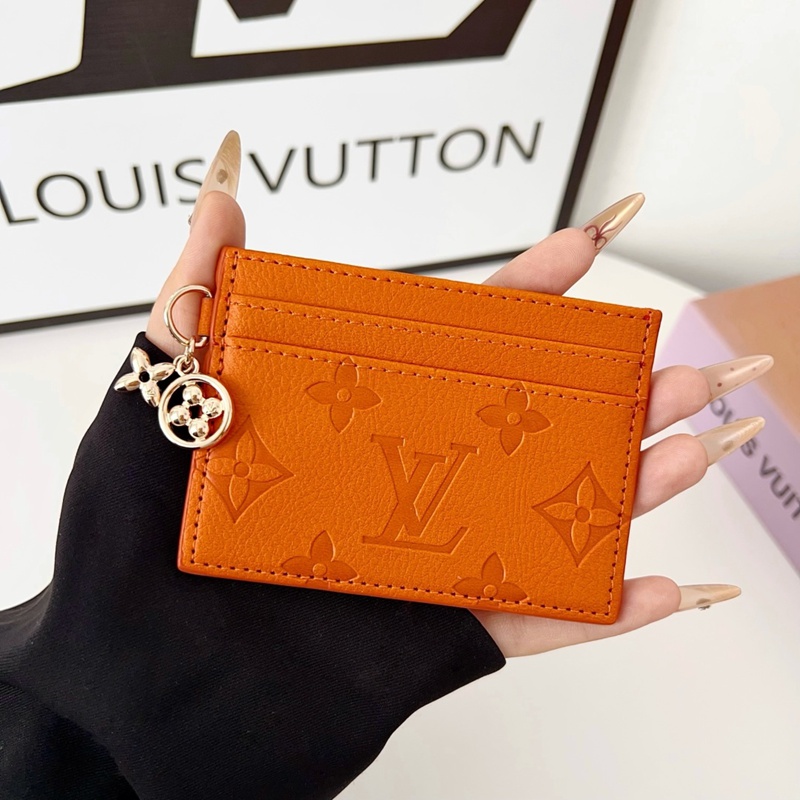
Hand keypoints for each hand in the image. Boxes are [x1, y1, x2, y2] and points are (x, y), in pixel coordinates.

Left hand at [146, 133, 768, 658]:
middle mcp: (403, 484)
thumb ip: (191, 309)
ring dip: (625, 488)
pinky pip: (529, 626)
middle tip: (669, 368)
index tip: (580, 250)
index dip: (520, 297)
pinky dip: (595, 613)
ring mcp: (426, 560)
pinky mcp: (434, 641)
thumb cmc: (124, 552)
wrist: (126, 696)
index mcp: (354, 425)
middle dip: (607, 395)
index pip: (453, 347)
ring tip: (684, 450)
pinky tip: (656, 586)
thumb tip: (222, 203)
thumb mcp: (151, 411)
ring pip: (546, 518)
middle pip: (526, 428)